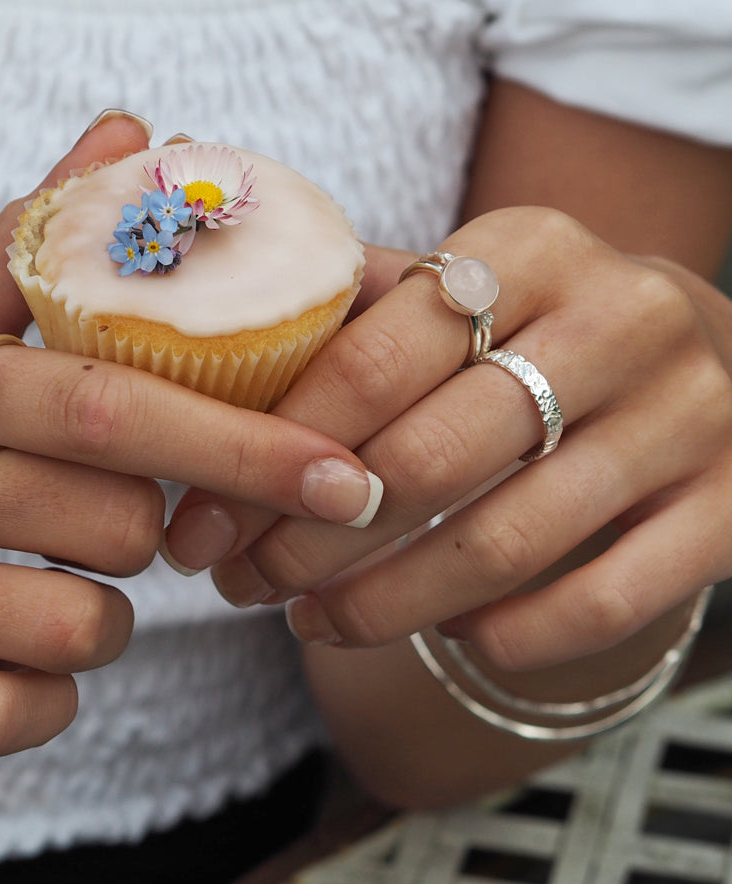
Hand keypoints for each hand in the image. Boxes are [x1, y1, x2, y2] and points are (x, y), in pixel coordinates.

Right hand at [0, 114, 378, 754]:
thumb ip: (34, 242)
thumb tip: (137, 131)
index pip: (114, 401)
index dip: (243, 442)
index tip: (342, 473)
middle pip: (116, 524)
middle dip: (155, 536)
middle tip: (116, 523)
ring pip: (78, 628)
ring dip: (105, 621)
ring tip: (55, 588)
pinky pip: (10, 715)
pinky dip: (46, 698)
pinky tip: (8, 660)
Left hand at [165, 207, 731, 669]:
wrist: (717, 353)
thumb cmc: (544, 323)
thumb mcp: (468, 283)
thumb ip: (359, 306)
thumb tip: (212, 349)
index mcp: (529, 248)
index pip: (372, 360)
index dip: (272, 452)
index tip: (204, 519)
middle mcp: (619, 319)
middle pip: (427, 460)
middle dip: (310, 543)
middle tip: (242, 584)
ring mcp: (689, 416)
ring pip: (504, 543)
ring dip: (384, 604)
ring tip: (311, 623)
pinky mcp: (730, 507)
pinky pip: (604, 600)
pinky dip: (506, 635)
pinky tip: (445, 635)